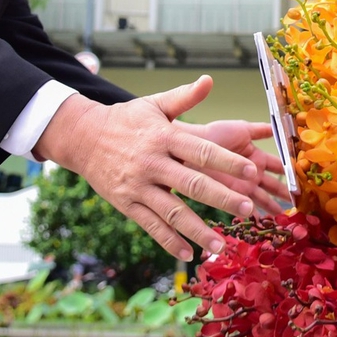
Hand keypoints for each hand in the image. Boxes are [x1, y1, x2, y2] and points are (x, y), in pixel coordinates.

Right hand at [33, 76, 264, 261]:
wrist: (83, 138)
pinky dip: (169, 241)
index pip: (202, 151)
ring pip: (173, 212)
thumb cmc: (126, 120)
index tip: (252, 171)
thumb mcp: (154, 104)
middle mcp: (153, 163)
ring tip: (221, 245)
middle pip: (192, 184)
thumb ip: (184, 97)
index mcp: (165, 137)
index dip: (228, 161)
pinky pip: (151, 226)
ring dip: (197, 230)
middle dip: (221, 198)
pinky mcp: (127, 204)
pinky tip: (187, 255)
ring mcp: (139, 186)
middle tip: (247, 209)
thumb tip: (209, 80)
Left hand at [179, 118, 293, 213]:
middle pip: (274, 186)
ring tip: (288, 216)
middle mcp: (252, 173)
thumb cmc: (214, 135)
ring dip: (275, 207)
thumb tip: (279, 126)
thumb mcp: (241, 129)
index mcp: (256, 156)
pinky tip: (268, 224)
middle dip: (286, 194)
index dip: (292, 172)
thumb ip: (260, 130)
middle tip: (302, 203)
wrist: (190, 146)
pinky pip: (248, 209)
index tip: (306, 179)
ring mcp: (242, 186)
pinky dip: (258, 216)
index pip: (278, 166)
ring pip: (264, 199)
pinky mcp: (232, 197)